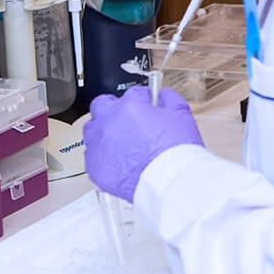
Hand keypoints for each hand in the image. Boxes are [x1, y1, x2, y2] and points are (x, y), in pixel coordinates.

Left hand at [83, 85, 203, 201]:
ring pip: (91, 130)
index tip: (147, 105)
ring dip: (103, 130)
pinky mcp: (94, 167)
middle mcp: (109, 122)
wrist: (168, 180)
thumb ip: (169, 98)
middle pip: (102, 105)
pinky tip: (118, 160)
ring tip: (120, 140)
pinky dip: (103, 155)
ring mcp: (99, 145)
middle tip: (127, 118)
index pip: (133, 93)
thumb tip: (163, 95)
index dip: (143, 99)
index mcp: (129, 106)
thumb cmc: (174, 149)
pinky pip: (92, 155)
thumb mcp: (181, 114)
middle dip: (114, 108)